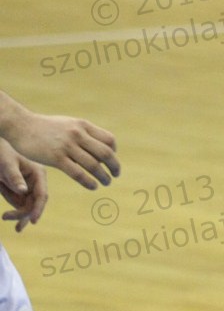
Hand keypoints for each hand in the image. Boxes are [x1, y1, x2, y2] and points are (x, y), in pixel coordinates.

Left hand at [0, 142, 46, 232]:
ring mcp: (28, 187)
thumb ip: (15, 177)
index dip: (38, 208)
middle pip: (34, 203)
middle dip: (23, 212)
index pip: (42, 194)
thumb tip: (24, 191)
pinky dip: (18, 215)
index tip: (32, 220)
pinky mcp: (19, 191)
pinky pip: (21, 205)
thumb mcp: (7, 164)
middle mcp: (35, 182)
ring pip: (28, 206)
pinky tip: (16, 224)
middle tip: (5, 216)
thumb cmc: (2, 153)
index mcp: (38, 173)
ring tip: (5, 217)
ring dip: (18, 215)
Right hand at [2, 112, 118, 189]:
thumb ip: (82, 132)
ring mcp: (67, 146)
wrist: (21, 126)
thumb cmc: (44, 127)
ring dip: (103, 176)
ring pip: (93, 164)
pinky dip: (88, 181)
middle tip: (116, 174)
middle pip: (106, 153)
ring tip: (106, 182)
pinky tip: (93, 186)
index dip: (113, 151)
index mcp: (83, 125)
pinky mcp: (56, 158)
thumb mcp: (68, 124)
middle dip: (114, 165)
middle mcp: (78, 134)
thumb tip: (95, 143)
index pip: (109, 139)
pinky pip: (77, 173)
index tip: (111, 160)